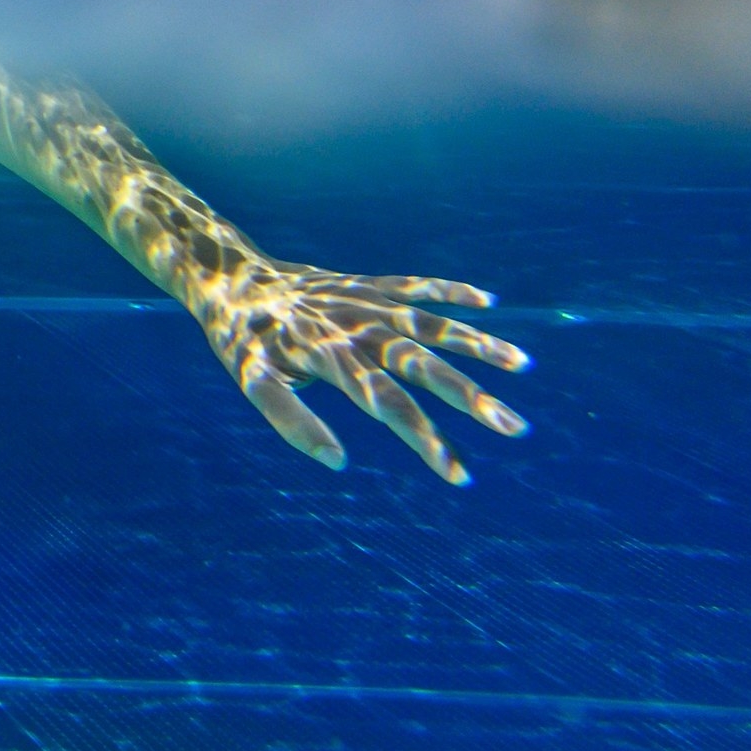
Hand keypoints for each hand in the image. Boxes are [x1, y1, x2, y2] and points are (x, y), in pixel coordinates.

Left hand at [194, 262, 528, 484]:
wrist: (229, 277)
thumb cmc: (243, 339)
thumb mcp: (253, 382)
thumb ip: (292, 422)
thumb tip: (338, 462)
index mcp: (332, 356)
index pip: (388, 406)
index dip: (425, 440)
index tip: (458, 473)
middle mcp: (356, 327)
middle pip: (422, 365)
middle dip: (470, 398)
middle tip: (514, 426)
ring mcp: (365, 302)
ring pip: (431, 323)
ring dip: (476, 343)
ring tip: (521, 363)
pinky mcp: (366, 284)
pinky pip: (415, 285)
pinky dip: (450, 290)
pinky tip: (490, 301)